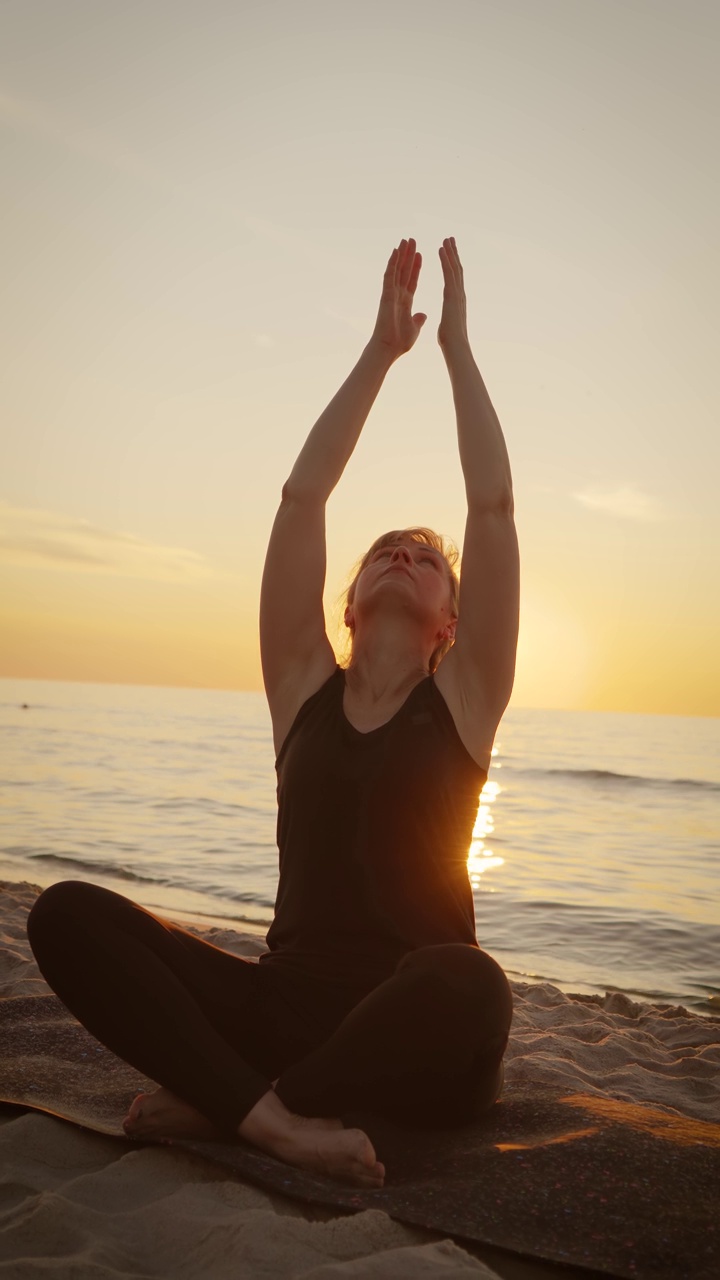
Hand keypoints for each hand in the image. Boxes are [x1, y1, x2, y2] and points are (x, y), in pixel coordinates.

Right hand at [370, 238, 426, 359]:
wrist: (388, 348)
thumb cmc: (399, 342)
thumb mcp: (414, 328)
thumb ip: (418, 320)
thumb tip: (423, 315)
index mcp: (405, 302)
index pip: (412, 280)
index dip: (416, 267)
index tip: (421, 254)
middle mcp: (397, 295)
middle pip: (404, 271)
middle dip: (409, 255)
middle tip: (413, 240)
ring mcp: (391, 293)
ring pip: (397, 269)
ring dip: (401, 254)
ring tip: (406, 239)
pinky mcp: (386, 294)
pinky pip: (389, 274)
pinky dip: (392, 262)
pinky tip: (396, 250)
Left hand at [438, 237, 469, 352]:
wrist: (456, 348)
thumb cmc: (451, 342)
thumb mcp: (449, 326)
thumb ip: (450, 319)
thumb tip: (450, 320)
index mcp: (456, 301)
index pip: (454, 280)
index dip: (452, 266)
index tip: (449, 254)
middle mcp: (459, 294)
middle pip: (457, 269)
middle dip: (454, 254)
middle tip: (450, 239)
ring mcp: (457, 293)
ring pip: (454, 268)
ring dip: (450, 252)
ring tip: (446, 239)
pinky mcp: (452, 295)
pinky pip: (448, 273)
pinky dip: (445, 260)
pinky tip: (440, 249)